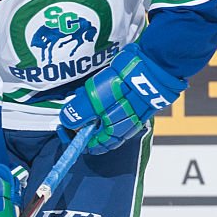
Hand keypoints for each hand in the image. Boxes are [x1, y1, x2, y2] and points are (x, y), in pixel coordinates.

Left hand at [59, 43, 186, 154]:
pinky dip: (104, 101)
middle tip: (77, 102)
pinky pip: (115, 108)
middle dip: (82, 119)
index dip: (72, 136)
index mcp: (112, 135)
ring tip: (88, 92)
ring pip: (104, 119)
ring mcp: (131, 118)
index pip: (87, 146)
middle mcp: (123, 131)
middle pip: (95, 132)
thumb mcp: (93, 100)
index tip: (63, 124)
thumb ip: (77, 113)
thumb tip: (66, 122)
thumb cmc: (123, 87)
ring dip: (92, 108)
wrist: (153, 69)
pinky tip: (102, 86)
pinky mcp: (136, 106)